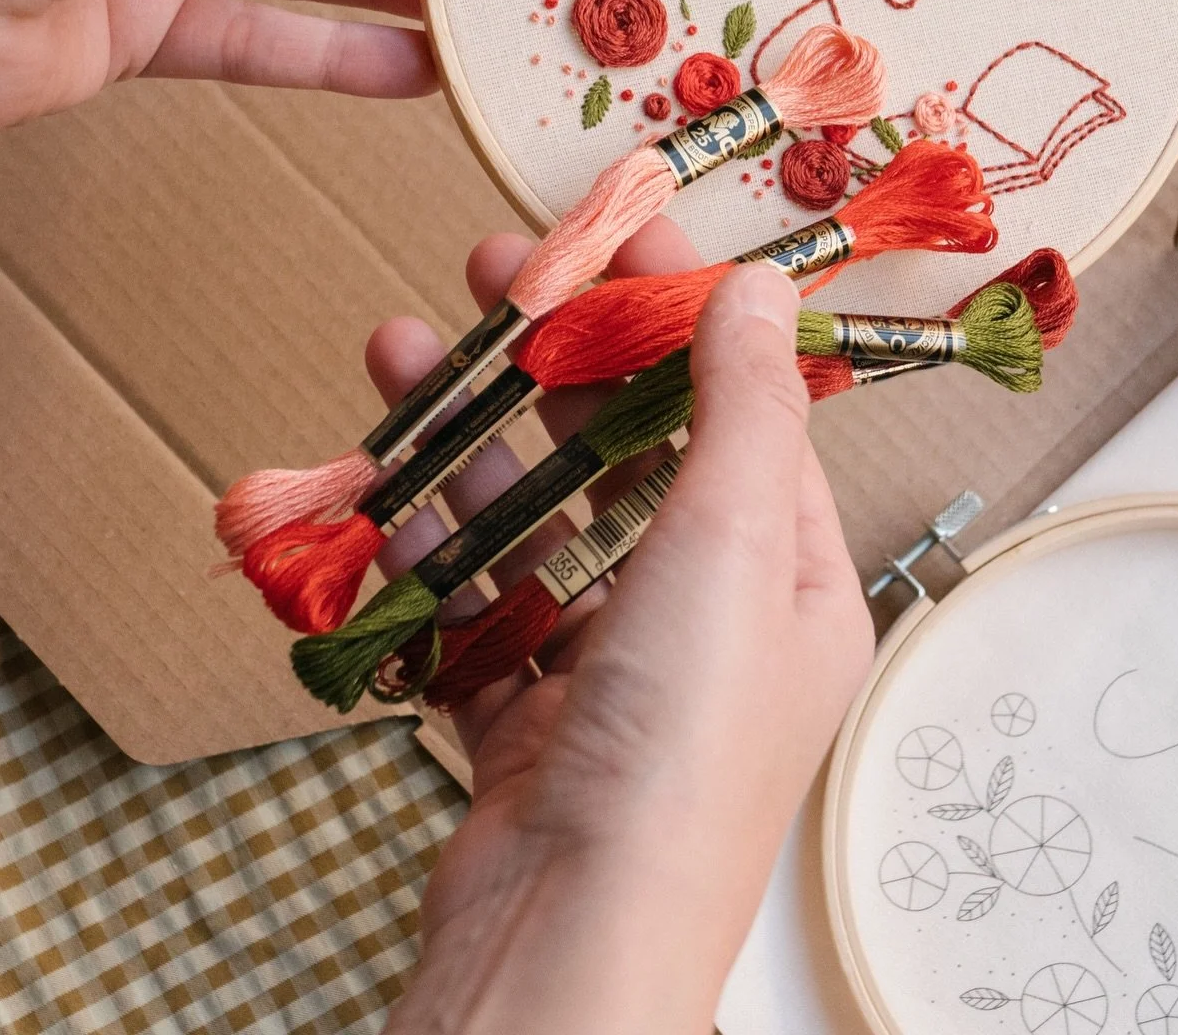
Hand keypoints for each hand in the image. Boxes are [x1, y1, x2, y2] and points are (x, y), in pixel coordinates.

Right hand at [363, 223, 874, 1034]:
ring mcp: (616, 675)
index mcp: (795, 581)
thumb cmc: (677, 751)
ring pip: (540, 522)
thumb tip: (759, 286)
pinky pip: (479, 606)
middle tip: (495, 273)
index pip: (744, 406)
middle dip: (559, 359)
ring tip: (402, 348)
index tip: (616, 229)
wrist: (565, 948)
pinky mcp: (528, 724)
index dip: (678, 310)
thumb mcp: (732, 547)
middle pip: (631, 452)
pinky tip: (381, 486)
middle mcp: (714, 623)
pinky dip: (432, 548)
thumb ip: (740, 409)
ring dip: (473, 437)